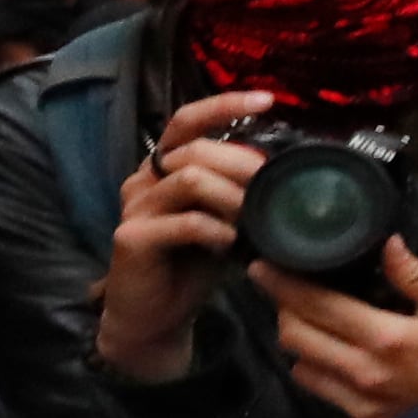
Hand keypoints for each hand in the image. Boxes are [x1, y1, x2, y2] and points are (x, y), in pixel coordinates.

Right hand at [94, 88, 280, 384]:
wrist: (154, 318)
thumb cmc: (191, 267)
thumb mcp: (224, 223)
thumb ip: (242, 195)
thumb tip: (286, 173)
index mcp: (163, 169)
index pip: (188, 120)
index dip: (224, 105)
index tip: (267, 100)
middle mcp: (143, 180)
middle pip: (197, 150)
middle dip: (244, 166)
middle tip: (274, 189)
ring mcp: (134, 207)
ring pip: (191, 179)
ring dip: (234, 198)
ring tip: (253, 221)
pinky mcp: (131, 237)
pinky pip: (184, 222)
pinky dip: (216, 231)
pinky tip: (231, 245)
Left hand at [257, 239, 417, 417]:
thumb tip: (384, 244)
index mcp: (387, 338)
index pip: (314, 305)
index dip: (280, 282)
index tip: (262, 265)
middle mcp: (365, 376)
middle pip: (294, 338)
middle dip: (285, 310)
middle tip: (291, 291)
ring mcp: (363, 409)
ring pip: (302, 371)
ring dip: (302, 346)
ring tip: (317, 326)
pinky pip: (329, 399)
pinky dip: (327, 377)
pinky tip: (346, 361)